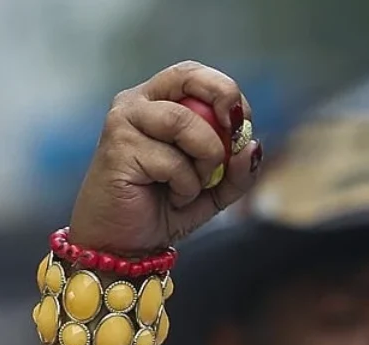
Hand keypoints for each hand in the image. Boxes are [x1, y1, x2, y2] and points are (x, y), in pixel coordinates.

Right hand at [69, 61, 262, 255]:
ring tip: (193, 185)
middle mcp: (138, 104)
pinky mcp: (117, 149)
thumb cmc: (166, 208)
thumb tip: (251, 145)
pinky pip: (173, 161)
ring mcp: (123, 123)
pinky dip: (186, 186)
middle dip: (223, 101)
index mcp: (158, 103)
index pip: (193, 75)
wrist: (126, 244)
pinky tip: (172, 198)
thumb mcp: (216, 189)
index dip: (225, 91)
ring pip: (183, 122)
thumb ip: (238, 169)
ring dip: (205, 159)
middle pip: (187, 78)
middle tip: (234, 136)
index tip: (243, 123)